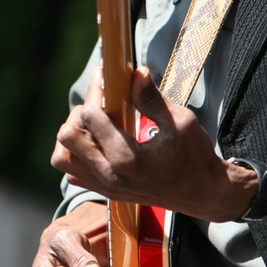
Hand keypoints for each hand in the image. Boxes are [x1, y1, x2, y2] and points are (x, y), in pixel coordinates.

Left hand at [51, 66, 258, 220]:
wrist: (203, 194)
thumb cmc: (195, 156)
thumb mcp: (180, 122)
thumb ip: (152, 98)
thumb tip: (136, 72)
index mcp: (127, 157)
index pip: (90, 117)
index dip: (96, 91)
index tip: (107, 78)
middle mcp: (110, 175)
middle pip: (67, 137)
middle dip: (80, 113)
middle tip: (102, 103)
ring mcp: (105, 186)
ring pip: (62, 158)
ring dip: (73, 135)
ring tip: (96, 124)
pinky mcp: (106, 192)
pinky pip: (73, 173)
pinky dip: (77, 154)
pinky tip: (99, 142)